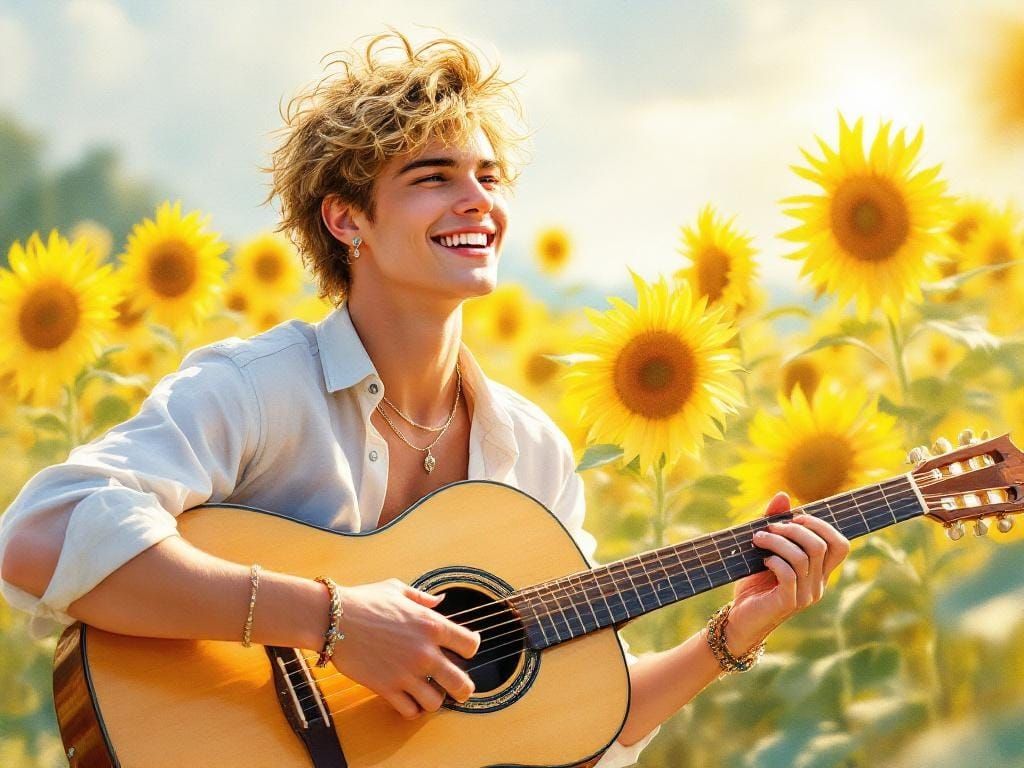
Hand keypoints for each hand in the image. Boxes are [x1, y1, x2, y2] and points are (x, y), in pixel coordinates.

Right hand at [330, 578, 479, 718]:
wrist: (332, 618)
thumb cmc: (364, 600)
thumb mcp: (398, 589)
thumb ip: (423, 598)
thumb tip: (440, 600)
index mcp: (431, 625)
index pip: (471, 645)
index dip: (470, 649)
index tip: (463, 650)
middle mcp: (424, 652)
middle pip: (462, 683)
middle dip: (464, 688)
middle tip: (459, 687)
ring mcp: (406, 673)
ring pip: (437, 703)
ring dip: (435, 699)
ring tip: (429, 691)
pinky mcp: (386, 688)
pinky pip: (410, 711)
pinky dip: (413, 708)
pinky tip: (410, 699)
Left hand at [726, 491, 850, 653]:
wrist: (740, 619)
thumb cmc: (754, 584)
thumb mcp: (765, 550)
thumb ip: (775, 524)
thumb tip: (783, 495)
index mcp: (819, 572)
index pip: (840, 544)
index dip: (821, 525)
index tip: (794, 517)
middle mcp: (818, 584)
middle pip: (822, 546)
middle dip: (794, 529)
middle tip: (769, 528)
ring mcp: (805, 595)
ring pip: (803, 557)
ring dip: (777, 541)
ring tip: (757, 539)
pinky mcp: (788, 603)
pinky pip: (789, 574)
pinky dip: (774, 560)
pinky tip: (762, 560)